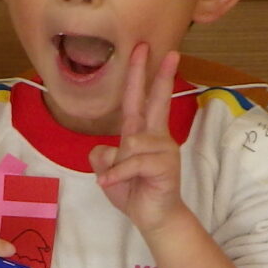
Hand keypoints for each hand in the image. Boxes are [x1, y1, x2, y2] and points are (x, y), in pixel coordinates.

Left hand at [89, 44, 189, 234]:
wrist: (154, 219)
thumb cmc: (134, 192)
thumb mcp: (108, 172)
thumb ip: (102, 157)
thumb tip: (103, 149)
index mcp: (142, 133)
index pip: (139, 99)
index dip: (139, 74)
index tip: (142, 48)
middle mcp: (156, 137)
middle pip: (156, 100)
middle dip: (158, 74)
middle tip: (165, 49)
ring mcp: (163, 151)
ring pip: (131, 143)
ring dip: (116, 165)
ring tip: (115, 180)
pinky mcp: (164, 167)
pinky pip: (132, 163)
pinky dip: (117, 175)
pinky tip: (107, 184)